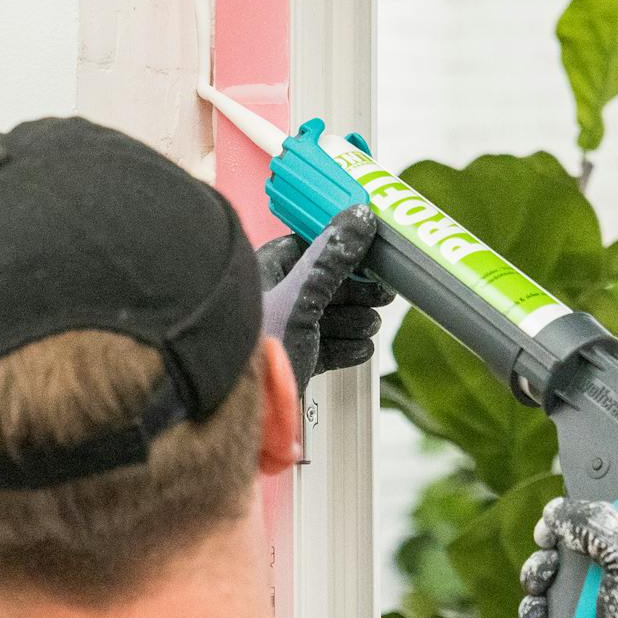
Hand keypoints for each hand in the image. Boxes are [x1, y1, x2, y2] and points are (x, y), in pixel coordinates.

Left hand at [255, 205, 391, 388]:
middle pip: (322, 285)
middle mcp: (272, 298)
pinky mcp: (290, 358)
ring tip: (372, 322)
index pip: (309, 247)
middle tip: (381, 293)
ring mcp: (281, 330)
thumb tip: (360, 218)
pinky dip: (343, 346)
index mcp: (266, 272)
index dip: (342, 248)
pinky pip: (322, 347)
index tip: (371, 251)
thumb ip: (333, 258)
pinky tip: (361, 348)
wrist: (236, 399)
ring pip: (324, 317)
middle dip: (354, 292)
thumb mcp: (302, 295)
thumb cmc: (259, 342)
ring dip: (353, 320)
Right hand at [518, 495, 617, 617]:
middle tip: (540, 578)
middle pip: (574, 550)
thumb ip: (592, 521)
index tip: (552, 532)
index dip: (575, 517)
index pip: (610, 506)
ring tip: (537, 615)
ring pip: (559, 590)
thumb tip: (555, 514)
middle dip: (546, 565)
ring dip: (537, 601)